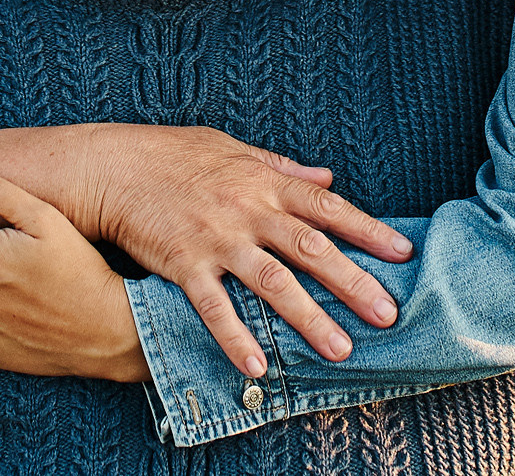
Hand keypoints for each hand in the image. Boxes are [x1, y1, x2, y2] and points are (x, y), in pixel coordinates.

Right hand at [0, 123, 409, 377]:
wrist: (112, 165)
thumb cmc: (171, 155)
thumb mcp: (231, 148)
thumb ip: (281, 167)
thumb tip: (328, 177)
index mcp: (264, 181)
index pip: (327, 207)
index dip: (367, 230)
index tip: (403, 253)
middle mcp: (247, 209)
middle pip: (311, 249)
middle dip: (353, 283)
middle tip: (388, 315)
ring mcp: (216, 237)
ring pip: (272, 282)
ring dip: (308, 318)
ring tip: (340, 350)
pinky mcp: (182, 262)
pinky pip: (214, 306)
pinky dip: (236, 336)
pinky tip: (257, 366)